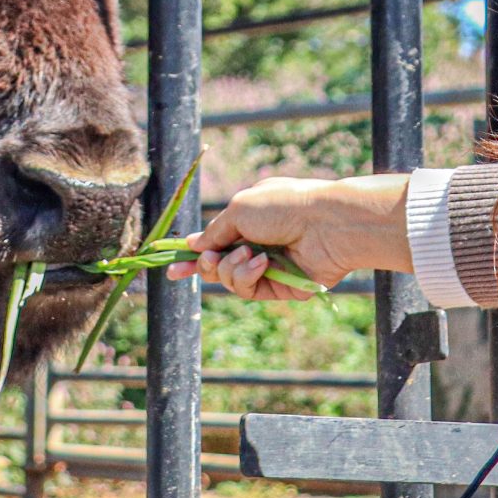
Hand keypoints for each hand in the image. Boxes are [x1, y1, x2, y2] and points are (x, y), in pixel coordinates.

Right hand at [167, 174, 411, 302]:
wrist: (326, 225)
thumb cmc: (284, 207)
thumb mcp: (239, 209)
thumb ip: (215, 231)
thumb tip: (195, 245)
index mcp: (249, 220)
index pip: (214, 241)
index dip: (192, 255)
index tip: (171, 267)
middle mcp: (257, 244)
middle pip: (217, 266)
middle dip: (206, 265)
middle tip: (208, 260)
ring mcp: (268, 268)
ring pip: (229, 279)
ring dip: (230, 268)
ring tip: (247, 254)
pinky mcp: (280, 288)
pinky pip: (249, 290)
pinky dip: (248, 276)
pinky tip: (261, 263)